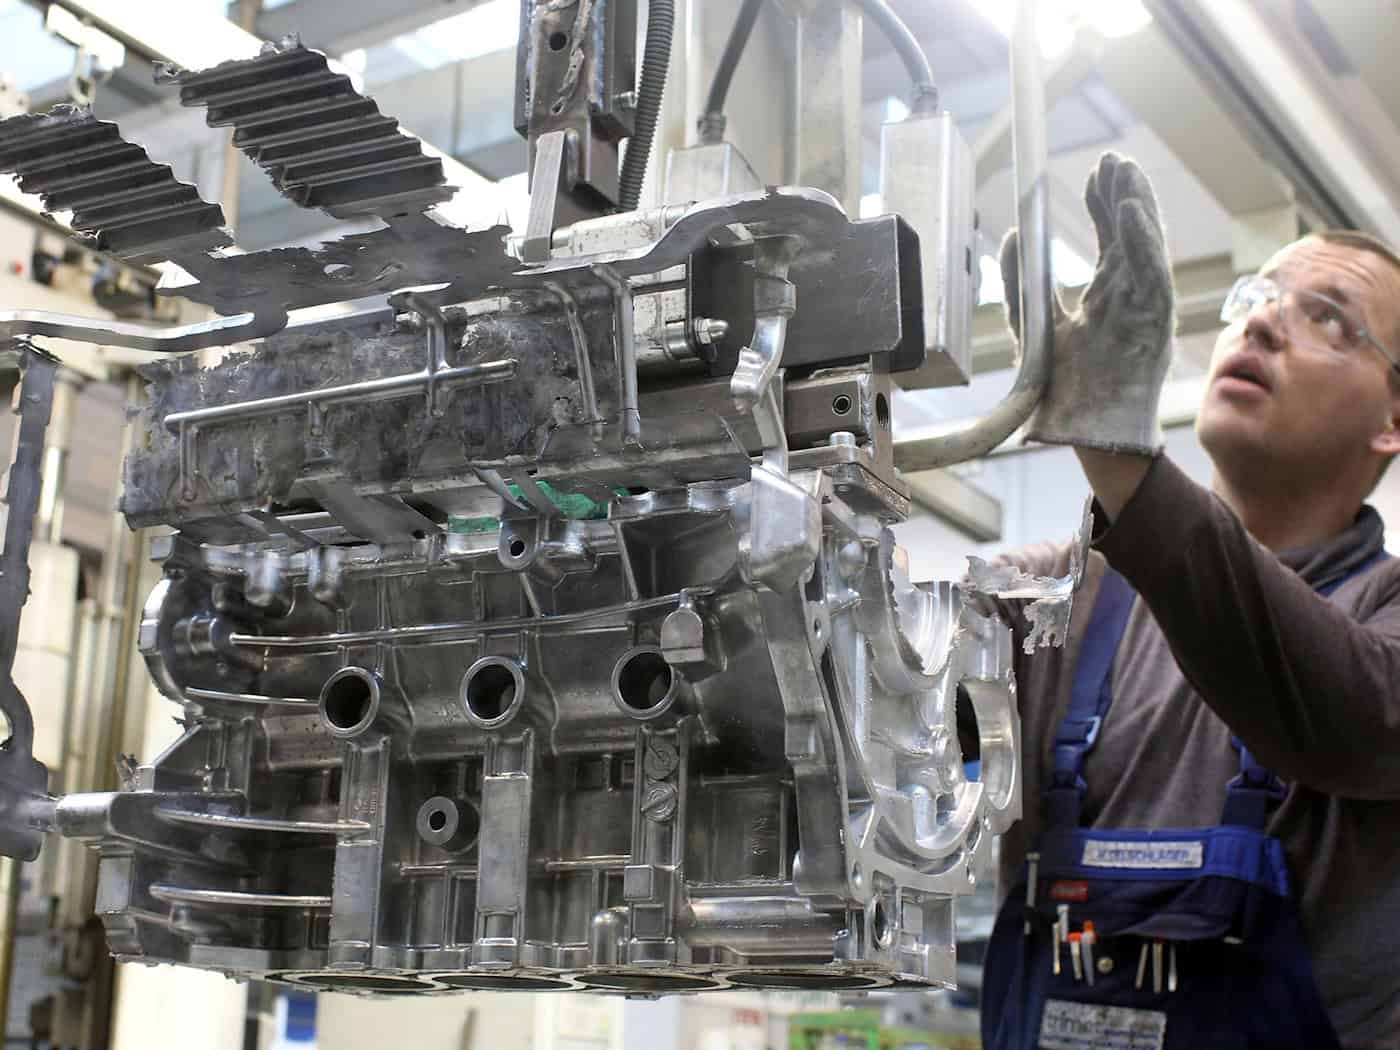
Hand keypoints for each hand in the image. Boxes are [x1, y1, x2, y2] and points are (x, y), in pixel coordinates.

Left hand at [1001, 152, 1174, 454]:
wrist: (1080, 433)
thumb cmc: (1063, 390)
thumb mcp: (1033, 325)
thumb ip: (1022, 282)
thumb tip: (1014, 233)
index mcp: (1107, 296)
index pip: (1111, 238)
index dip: (1103, 204)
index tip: (1093, 173)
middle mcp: (1130, 298)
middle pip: (1131, 234)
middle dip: (1122, 194)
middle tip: (1111, 159)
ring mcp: (1145, 309)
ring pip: (1146, 246)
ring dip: (1137, 206)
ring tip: (1125, 172)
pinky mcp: (1154, 325)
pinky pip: (1153, 275)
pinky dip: (1143, 242)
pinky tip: (1131, 212)